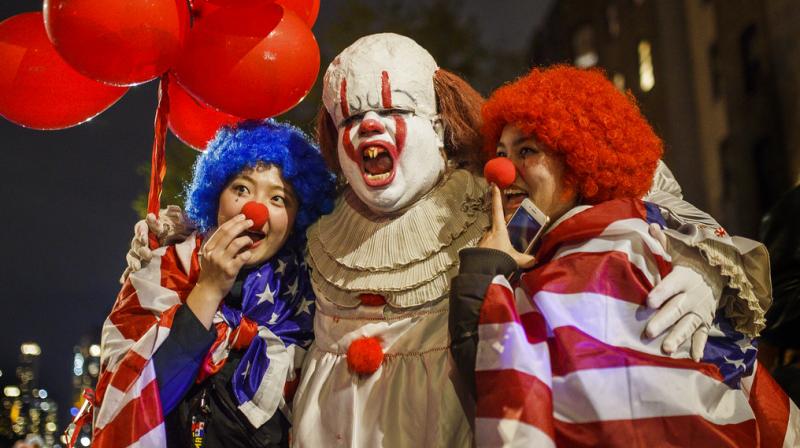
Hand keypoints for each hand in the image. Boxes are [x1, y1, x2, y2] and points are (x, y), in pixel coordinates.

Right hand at [118, 205, 194, 282]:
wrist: (187, 243)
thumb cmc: (182, 229)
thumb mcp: (182, 220)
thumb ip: (176, 213)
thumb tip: (171, 208)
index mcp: (150, 227)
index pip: (142, 226)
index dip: (144, 230)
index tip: (148, 235)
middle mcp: (143, 239)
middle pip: (136, 243)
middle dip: (141, 248)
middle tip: (148, 254)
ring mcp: (142, 252)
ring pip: (132, 255)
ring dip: (133, 261)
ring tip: (137, 268)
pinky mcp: (143, 263)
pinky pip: (131, 269)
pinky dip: (126, 273)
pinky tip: (124, 280)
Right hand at [187, 214, 253, 328]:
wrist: (208, 290)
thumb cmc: (211, 272)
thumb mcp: (209, 256)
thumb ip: (217, 245)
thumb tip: (230, 231)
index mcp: (209, 247)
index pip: (221, 230)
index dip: (233, 221)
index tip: (242, 217)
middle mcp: (214, 252)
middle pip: (229, 233)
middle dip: (242, 225)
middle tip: (251, 222)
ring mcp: (221, 261)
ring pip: (236, 244)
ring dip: (246, 239)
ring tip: (250, 240)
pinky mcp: (230, 270)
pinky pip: (242, 257)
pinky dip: (248, 253)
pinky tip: (249, 253)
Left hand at [478, 184, 536, 268]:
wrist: (482, 270)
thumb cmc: (499, 260)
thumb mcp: (515, 259)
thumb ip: (526, 259)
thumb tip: (535, 260)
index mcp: (499, 229)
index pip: (498, 209)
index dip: (496, 197)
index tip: (493, 185)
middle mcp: (490, 232)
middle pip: (497, 225)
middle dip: (502, 227)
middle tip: (508, 232)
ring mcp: (484, 240)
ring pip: (492, 237)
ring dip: (497, 241)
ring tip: (503, 250)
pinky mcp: (479, 248)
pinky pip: (488, 246)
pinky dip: (493, 250)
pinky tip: (497, 257)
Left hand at [645, 224, 716, 360]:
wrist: (721, 271)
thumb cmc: (691, 260)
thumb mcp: (680, 250)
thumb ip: (663, 242)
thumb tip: (650, 226)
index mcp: (682, 278)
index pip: (669, 286)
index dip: (660, 293)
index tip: (647, 302)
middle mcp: (692, 295)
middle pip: (676, 309)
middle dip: (663, 321)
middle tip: (648, 333)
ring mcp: (700, 309)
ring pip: (688, 325)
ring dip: (678, 337)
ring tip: (666, 350)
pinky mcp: (706, 319)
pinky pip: (703, 334)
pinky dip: (699, 346)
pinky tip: (694, 358)